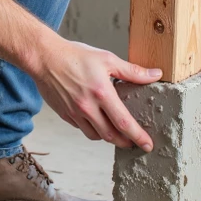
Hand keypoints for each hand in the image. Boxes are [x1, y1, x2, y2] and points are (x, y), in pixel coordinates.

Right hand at [33, 39, 161, 150]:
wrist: (44, 58)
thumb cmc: (75, 56)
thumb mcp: (107, 59)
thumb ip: (132, 71)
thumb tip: (155, 74)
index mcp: (102, 93)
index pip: (124, 123)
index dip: (138, 136)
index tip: (148, 145)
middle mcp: (88, 107)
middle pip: (111, 136)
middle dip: (126, 142)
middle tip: (135, 143)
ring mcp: (75, 113)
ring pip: (96, 136)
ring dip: (109, 138)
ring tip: (117, 133)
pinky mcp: (65, 115)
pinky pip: (82, 129)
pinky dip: (93, 129)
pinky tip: (97, 122)